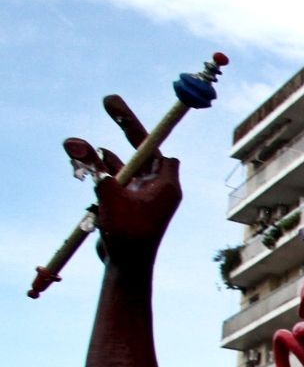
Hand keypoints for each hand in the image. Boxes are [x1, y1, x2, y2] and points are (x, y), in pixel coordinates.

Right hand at [73, 99, 179, 261]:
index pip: (157, 147)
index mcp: (166, 185)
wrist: (125, 265)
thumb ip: (94, 169)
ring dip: (101, 154)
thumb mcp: (109, 196)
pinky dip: (99, 171)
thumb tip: (76, 143)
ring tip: (74, 146)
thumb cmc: (127, 233)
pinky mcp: (127, 203)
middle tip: (109, 101)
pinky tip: (81, 163)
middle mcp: (157, 187)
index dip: (143, 128)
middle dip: (125, 126)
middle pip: (141, 149)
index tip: (128, 109)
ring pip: (121, 165)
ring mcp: (142, 195)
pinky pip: (113, 179)